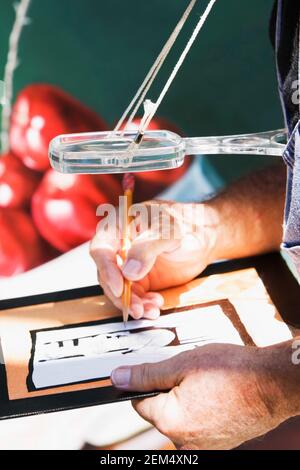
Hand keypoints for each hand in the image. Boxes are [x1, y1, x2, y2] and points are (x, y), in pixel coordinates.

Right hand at [90, 200, 217, 319]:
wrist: (202, 237)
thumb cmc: (185, 223)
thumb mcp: (169, 230)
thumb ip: (148, 247)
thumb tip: (128, 271)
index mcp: (119, 226)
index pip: (101, 249)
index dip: (107, 269)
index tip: (119, 287)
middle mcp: (118, 247)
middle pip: (107, 274)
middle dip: (121, 294)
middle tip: (137, 308)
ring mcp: (128, 265)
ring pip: (119, 290)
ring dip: (133, 304)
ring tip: (152, 310)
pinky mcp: (139, 280)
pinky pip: (134, 297)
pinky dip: (143, 305)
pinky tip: (156, 306)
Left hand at [111, 344, 291, 449]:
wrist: (272, 384)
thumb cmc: (232, 372)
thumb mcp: (182, 363)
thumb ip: (146, 374)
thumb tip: (119, 377)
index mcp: (170, 422)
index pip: (139, 402)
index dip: (146, 381)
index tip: (160, 371)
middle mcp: (185, 441)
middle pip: (161, 410)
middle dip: (169, 388)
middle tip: (191, 371)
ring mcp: (204, 445)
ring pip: (181, 416)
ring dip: (187, 398)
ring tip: (208, 381)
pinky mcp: (219, 443)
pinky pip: (199, 423)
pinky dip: (203, 408)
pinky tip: (217, 393)